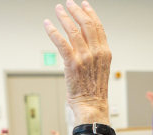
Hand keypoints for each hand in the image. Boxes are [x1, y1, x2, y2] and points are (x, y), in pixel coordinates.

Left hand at [44, 0, 110, 124]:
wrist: (91, 106)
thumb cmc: (94, 91)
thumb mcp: (100, 68)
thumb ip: (93, 52)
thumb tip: (82, 37)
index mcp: (105, 53)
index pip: (98, 27)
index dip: (90, 13)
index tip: (84, 5)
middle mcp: (96, 53)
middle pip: (86, 24)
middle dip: (76, 11)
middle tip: (68, 4)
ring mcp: (84, 58)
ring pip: (72, 30)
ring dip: (63, 17)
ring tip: (58, 10)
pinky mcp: (72, 63)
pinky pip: (60, 42)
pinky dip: (52, 31)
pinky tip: (47, 24)